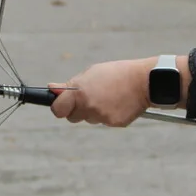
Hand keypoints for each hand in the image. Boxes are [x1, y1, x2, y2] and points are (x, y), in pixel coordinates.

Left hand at [49, 57, 163, 126]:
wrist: (144, 81)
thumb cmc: (116, 73)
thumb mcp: (91, 73)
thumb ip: (71, 84)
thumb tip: (52, 88)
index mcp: (80, 92)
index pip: (57, 109)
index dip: (59, 106)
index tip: (61, 103)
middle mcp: (88, 106)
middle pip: (72, 117)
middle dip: (77, 109)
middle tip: (90, 97)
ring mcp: (101, 117)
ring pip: (90, 119)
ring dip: (94, 111)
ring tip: (108, 96)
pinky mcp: (113, 123)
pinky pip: (104, 121)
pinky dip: (108, 114)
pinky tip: (117, 102)